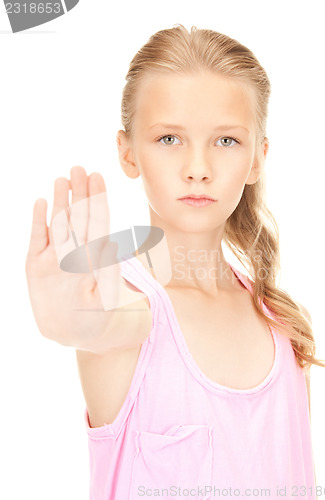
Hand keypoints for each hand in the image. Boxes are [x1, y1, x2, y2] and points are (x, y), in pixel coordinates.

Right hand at [25, 166, 121, 348]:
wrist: (73, 332)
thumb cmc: (97, 319)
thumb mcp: (106, 303)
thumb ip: (107, 277)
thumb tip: (110, 247)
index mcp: (93, 258)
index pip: (97, 223)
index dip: (97, 200)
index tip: (98, 178)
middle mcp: (74, 252)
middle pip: (78, 217)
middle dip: (79, 193)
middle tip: (80, 168)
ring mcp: (55, 257)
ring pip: (58, 223)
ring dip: (60, 201)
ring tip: (63, 179)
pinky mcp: (36, 265)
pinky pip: (37, 238)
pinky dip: (38, 221)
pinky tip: (40, 202)